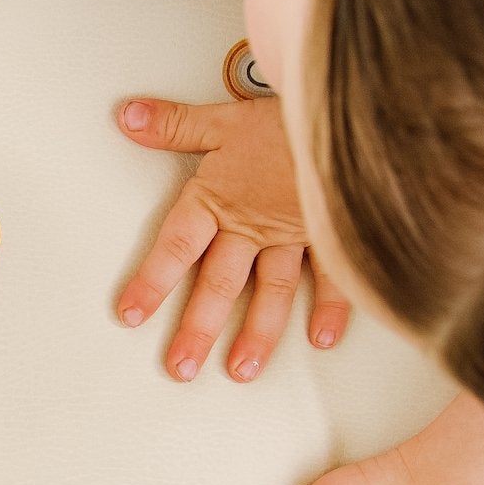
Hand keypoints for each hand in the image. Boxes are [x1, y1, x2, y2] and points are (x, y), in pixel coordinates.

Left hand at [115, 94, 351, 381]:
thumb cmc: (290, 115)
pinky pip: (332, 278)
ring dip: (256, 334)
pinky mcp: (334, 235)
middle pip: (218, 284)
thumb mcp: (226, 117)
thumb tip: (127, 117)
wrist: (357, 114)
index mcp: (219, 198)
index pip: (176, 246)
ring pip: (270, 292)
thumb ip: (176, 124)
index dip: (151, 281)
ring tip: (240, 370)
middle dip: (197, 329)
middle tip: (180, 369)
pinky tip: (321, 340)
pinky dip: (329, 309)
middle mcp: (253, 225)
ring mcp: (296, 234)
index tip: (130, 315)